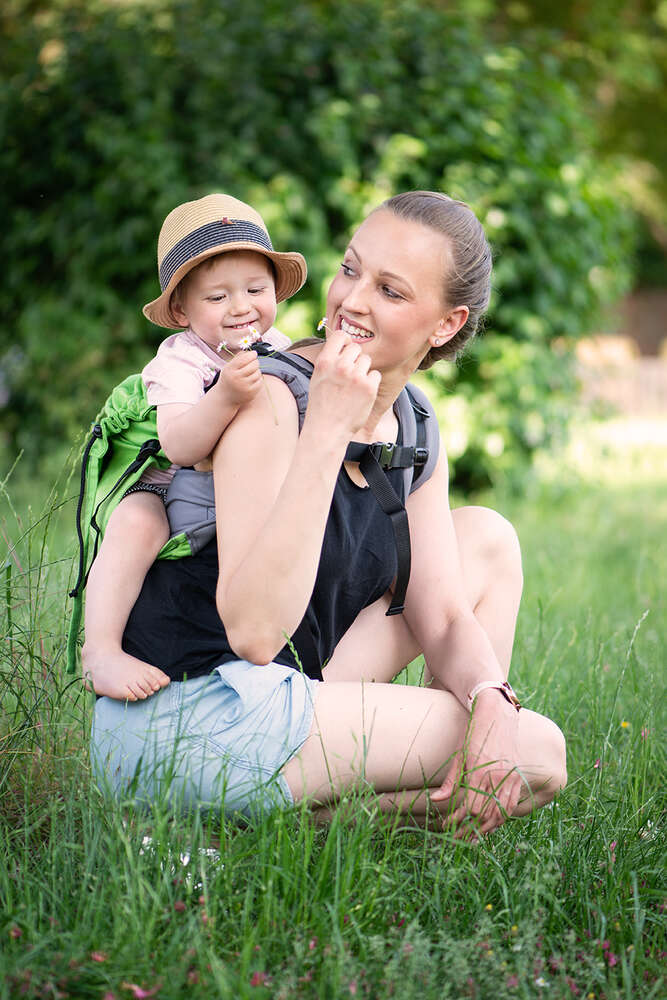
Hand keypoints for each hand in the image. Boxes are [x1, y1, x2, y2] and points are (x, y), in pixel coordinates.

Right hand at [219, 350, 263, 406]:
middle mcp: (236, 378)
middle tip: (253, 363)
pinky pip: (260, 381)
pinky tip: (252, 380)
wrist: (225, 397)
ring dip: (256, 371)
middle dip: (255, 362)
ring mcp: (244, 386)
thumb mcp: (229, 367)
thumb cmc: (229, 378)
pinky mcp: (251, 393)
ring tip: (251, 373)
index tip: (253, 354)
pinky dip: (258, 379)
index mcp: (230, 369)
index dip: (252, 354)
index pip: (245, 358)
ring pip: (258, 373)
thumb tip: (251, 351)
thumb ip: (238, 358)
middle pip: (254, 365)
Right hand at [308, 330, 380, 437]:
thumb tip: (344, 344)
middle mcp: (341, 366)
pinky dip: (371, 383)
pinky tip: (361, 394)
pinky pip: (375, 375)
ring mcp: (356, 377)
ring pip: (367, 360)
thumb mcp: (317, 378)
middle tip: (350, 375)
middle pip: (356, 348)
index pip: (340, 335)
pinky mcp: (369, 388)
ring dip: (363, 370)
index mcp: (325, 362)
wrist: (327, 430)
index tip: (346, 349)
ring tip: (354, 386)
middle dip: (355, 359)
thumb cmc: (321, 405)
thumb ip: (329, 360)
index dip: (345, 341)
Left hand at [431, 689, 522, 837]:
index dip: (458, 820)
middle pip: (485, 814)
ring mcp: (509, 778)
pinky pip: (512, 805)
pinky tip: (491, 823)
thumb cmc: (473, 732)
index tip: (447, 826)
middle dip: (470, 829)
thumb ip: (451, 780)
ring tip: (474, 836)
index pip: (470, 807)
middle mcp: (496, 777)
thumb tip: (436, 800)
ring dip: (487, 828)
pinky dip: (502, 818)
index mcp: (478, 771)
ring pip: (501, 814)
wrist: (497, 715)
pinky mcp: (517, 777)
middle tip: (458, 837)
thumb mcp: (458, 754)